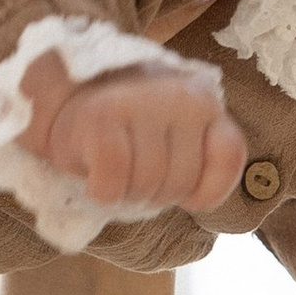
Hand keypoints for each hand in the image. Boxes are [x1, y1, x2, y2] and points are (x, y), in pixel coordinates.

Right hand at [22, 51, 248, 218]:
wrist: (66, 100)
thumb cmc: (128, 129)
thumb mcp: (176, 135)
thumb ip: (200, 156)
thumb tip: (198, 197)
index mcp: (203, 101)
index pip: (229, 157)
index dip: (206, 189)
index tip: (183, 192)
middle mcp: (180, 96)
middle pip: (181, 181)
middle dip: (157, 194)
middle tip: (134, 174)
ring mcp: (141, 103)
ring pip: (148, 183)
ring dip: (128, 193)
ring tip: (115, 172)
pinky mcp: (102, 116)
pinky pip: (113, 180)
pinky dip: (103, 192)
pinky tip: (97, 178)